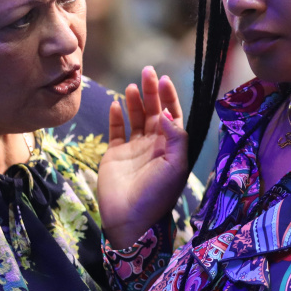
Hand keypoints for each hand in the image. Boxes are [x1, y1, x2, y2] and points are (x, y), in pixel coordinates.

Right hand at [99, 66, 189, 248]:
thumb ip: (175, 138)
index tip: (163, 80)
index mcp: (171, 147)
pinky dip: (116, 117)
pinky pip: (116, 131)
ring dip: (135, 101)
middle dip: (151, 92)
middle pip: (154, 111)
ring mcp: (134, 149)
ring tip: (132, 86)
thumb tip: (168, 113)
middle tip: (146, 71)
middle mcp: (154, 145)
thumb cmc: (157, 195)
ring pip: (136, 118)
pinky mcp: (115, 155)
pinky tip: (115, 104)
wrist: (130, 220)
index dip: (169, 97)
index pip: (172, 115)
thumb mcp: (175, 167)